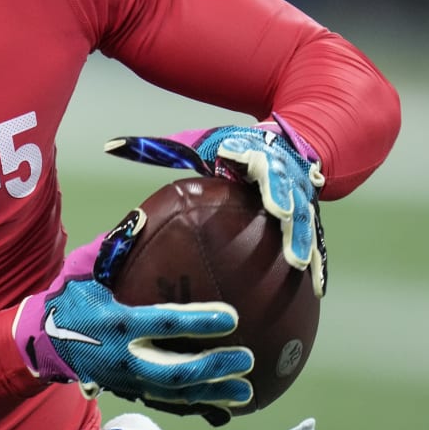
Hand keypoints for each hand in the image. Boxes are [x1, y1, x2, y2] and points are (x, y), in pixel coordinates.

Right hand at [13, 211, 254, 414]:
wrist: (43, 342)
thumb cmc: (70, 301)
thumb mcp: (82, 271)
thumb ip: (111, 249)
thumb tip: (141, 219)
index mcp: (117, 322)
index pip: (164, 322)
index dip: (199, 321)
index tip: (232, 317)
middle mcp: (124, 356)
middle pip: (174, 370)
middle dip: (212, 368)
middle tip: (246, 359)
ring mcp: (127, 379)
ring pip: (175, 393)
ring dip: (212, 393)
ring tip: (245, 392)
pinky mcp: (130, 390)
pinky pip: (168, 403)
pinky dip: (198, 405)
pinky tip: (224, 404)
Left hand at [105, 123, 326, 296]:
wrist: (290, 141)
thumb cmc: (233, 149)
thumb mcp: (200, 143)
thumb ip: (159, 148)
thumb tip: (109, 146)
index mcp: (251, 154)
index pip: (250, 152)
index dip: (246, 155)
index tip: (234, 160)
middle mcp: (282, 173)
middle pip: (287, 185)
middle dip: (285, 198)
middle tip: (281, 214)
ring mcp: (302, 196)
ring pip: (307, 216)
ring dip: (304, 237)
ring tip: (299, 263)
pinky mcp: (312, 216)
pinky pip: (317, 240)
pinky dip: (319, 261)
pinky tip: (316, 288)